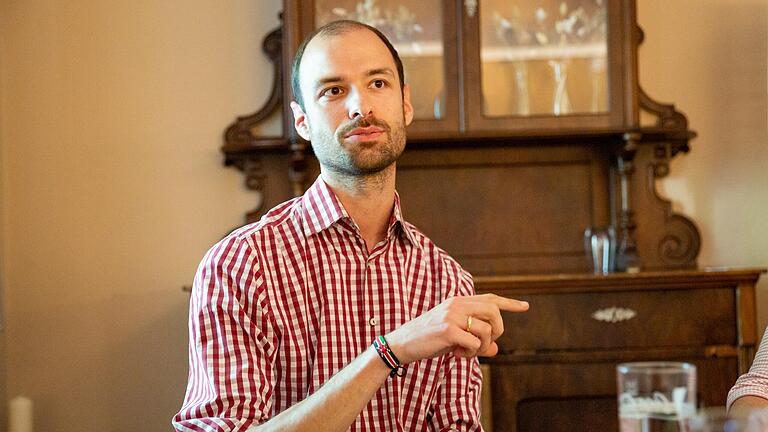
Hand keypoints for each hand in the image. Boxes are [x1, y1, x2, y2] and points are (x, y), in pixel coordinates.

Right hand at [384, 294, 528, 363]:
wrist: (402, 344)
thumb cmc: (428, 340)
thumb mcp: (454, 338)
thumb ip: (475, 340)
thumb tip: (495, 349)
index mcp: (458, 301)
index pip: (490, 298)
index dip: (509, 303)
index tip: (525, 306)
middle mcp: (457, 304)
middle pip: (494, 312)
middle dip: (497, 330)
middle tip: (486, 344)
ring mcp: (452, 316)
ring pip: (486, 330)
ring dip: (482, 347)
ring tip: (465, 352)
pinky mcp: (448, 330)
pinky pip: (475, 344)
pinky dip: (471, 354)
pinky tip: (457, 354)